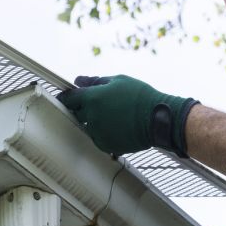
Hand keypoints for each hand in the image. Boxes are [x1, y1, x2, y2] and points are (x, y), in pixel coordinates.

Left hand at [56, 75, 197, 155]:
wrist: (159, 119)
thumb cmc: (140, 96)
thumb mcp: (118, 81)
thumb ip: (95, 81)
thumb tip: (79, 80)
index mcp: (92, 98)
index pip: (68, 99)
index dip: (66, 97)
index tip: (66, 98)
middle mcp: (92, 117)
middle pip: (76, 113)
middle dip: (82, 109)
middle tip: (97, 105)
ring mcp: (98, 133)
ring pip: (87, 127)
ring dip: (93, 121)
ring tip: (113, 115)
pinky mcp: (106, 145)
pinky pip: (98, 138)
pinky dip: (103, 133)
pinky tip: (117, 126)